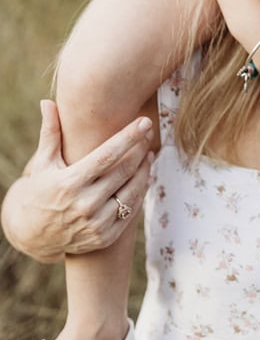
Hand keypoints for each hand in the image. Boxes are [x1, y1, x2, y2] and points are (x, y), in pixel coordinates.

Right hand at [1, 100, 153, 259]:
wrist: (32, 235)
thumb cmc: (39, 190)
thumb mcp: (43, 162)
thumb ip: (50, 132)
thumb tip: (47, 101)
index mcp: (70, 182)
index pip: (107, 155)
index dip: (129, 137)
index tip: (144, 122)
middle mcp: (84, 205)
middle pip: (124, 171)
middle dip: (140, 149)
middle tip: (148, 134)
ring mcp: (95, 224)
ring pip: (131, 192)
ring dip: (144, 171)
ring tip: (148, 154)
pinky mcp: (103, 237)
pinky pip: (130, 213)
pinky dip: (139, 193)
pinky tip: (142, 178)